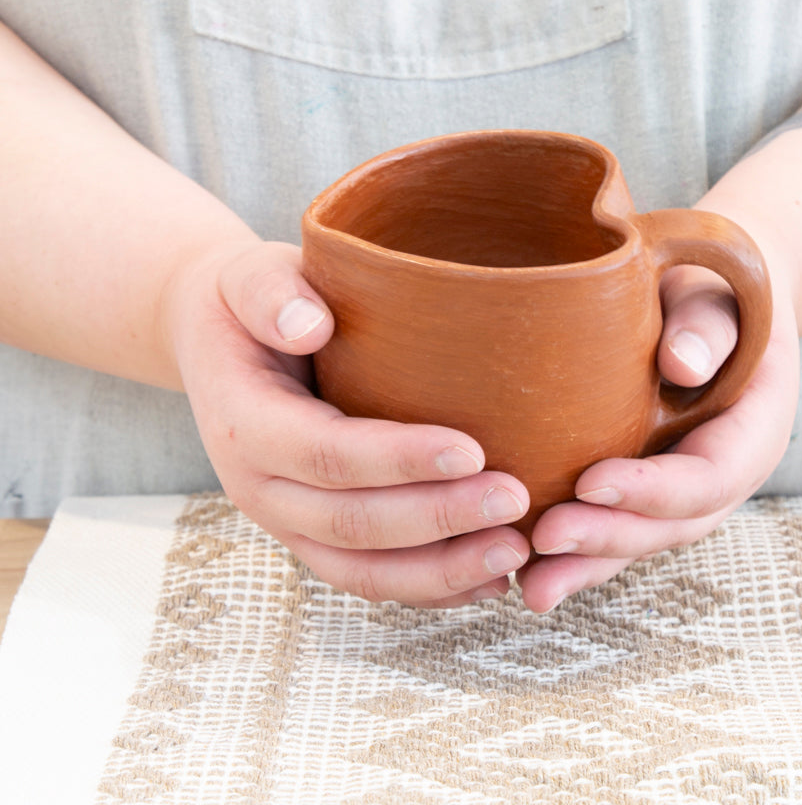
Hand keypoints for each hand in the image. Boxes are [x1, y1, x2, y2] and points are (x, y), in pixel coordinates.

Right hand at [164, 238, 530, 607]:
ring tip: (515, 553)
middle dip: (440, 518)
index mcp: (245, 425)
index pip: (327, 453)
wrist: (219, 344)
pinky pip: (368, 578)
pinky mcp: (313, 536)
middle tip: (516, 499)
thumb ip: (269, 294)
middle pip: (353, 523)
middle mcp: (259, 489)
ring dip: (441, 571)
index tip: (472, 449)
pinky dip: (428, 587)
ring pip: (362, 571)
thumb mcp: (248, 279)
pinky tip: (488, 582)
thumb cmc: (249, 305)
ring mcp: (286, 521)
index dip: (399, 459)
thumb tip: (309, 324)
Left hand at [518, 255, 798, 613]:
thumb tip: (681, 365)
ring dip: (585, 567)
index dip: (652, 489)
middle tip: (545, 539)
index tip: (590, 484)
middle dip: (608, 538)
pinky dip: (575, 555)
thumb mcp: (722, 295)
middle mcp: (720, 474)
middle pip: (669, 525)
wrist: (712, 298)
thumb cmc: (713, 288)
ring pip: (638, 540)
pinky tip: (524, 570)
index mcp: (752, 431)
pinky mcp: (645, 489)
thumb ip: (708, 326)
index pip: (709, 476)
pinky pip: (615, 529)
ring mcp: (682, 489)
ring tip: (528, 588)